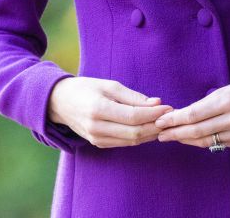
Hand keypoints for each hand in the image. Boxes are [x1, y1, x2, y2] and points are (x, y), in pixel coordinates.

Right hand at [47, 76, 173, 147]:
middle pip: (134, 133)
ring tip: (163, 122)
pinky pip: (124, 143)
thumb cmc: (85, 88)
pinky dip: (139, 137)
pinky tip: (148, 128)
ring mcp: (97, 138)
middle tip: (170, 117)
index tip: (168, 107)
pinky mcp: (98, 144)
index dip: (153, 114)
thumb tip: (157, 103)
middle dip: (155, 125)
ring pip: (131, 141)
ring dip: (150, 133)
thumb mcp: (108, 85)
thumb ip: (132, 96)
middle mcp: (97, 127)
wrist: (59, 102)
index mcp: (98, 109)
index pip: (133, 117)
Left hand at [154, 77, 229, 148]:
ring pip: (204, 141)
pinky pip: (215, 144)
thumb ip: (204, 104)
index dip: (174, 120)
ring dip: (185, 140)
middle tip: (159, 134)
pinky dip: (200, 142)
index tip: (160, 121)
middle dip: (175, 133)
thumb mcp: (224, 90)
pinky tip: (189, 139)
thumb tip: (181, 115)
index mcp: (226, 101)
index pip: (193, 114)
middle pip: (196, 131)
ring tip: (170, 137)